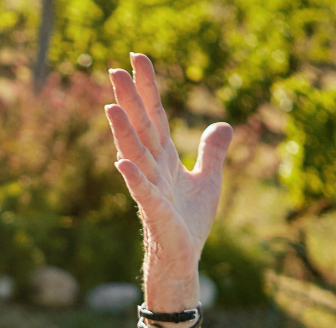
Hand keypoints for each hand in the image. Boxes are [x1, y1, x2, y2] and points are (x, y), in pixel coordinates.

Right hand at [105, 54, 233, 295]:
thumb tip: (223, 124)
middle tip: (114, 69)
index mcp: (165, 159)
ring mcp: (152, 191)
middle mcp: (154, 170)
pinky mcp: (157, 214)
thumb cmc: (188, 223)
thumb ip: (212, 151)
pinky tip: (123, 164)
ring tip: (112, 107)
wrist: (182, 260)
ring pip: (137, 156)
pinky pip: (144, 194)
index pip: (155, 116)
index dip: (147, 88)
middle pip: (141, 129)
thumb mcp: (208, 180)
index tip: (136, 58)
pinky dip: (135, 179)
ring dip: (124, 133)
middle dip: (129, 100)